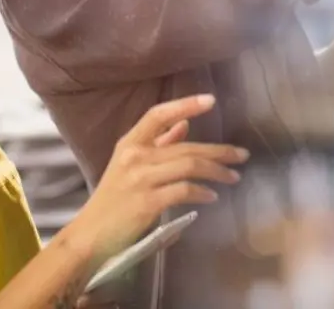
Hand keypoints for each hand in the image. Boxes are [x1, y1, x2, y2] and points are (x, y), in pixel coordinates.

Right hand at [70, 95, 247, 261]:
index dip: (185, 105)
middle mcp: (134, 156)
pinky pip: (183, 191)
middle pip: (185, 146)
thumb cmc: (114, 199)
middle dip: (218, 151)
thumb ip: (157, 144)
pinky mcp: (147, 202)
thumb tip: (184, 124)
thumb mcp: (131, 165)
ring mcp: (140, 179)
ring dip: (216, 171)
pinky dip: (202, 192)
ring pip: (188, 166)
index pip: (157, 115)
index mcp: (129, 143)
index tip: (210, 100)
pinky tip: (212, 196)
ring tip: (233, 177)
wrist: (91, 234)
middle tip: (242, 154)